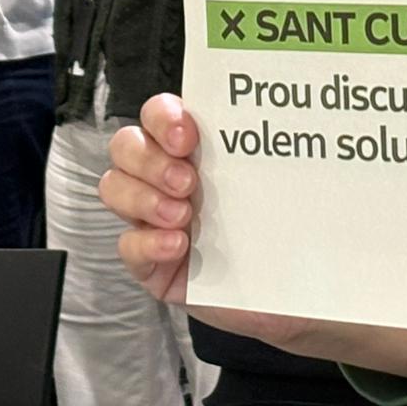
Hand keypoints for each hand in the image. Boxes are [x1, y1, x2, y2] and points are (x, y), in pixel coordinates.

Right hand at [101, 94, 314, 345]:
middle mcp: (167, 177)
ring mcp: (154, 220)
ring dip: (143, 198)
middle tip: (187, 182)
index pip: (158, 114)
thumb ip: (270, 153)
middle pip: (125, 146)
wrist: (292, 292)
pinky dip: (147, 243)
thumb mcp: (281, 183)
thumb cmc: (286, 230)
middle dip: (150, 160)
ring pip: (115, 188)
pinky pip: (127, 246)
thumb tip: (285, 119)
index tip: (188, 137)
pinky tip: (177, 246)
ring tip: (183, 215)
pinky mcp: (152, 264)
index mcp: (196, 149)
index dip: (163, 117)